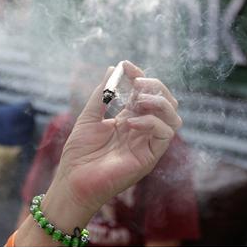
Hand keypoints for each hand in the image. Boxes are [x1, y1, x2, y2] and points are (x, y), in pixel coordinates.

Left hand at [46, 61, 181, 219]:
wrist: (73, 181)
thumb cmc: (79, 153)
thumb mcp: (88, 117)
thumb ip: (102, 94)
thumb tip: (114, 69)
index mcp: (128, 119)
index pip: (146, 93)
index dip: (140, 76)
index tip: (126, 66)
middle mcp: (142, 130)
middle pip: (167, 102)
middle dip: (155, 86)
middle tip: (136, 84)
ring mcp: (147, 143)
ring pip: (174, 117)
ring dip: (159, 102)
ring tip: (137, 100)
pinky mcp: (149, 157)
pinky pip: (165, 134)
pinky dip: (152, 121)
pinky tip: (130, 122)